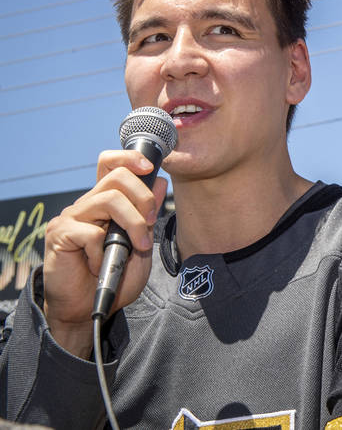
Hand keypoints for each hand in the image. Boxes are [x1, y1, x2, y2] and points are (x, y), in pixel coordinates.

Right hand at [42, 150, 166, 357]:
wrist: (89, 307)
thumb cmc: (114, 276)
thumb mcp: (142, 245)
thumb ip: (148, 216)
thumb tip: (158, 182)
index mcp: (105, 203)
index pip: (111, 164)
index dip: (130, 158)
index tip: (150, 166)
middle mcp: (87, 204)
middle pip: (118, 177)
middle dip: (143, 198)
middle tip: (149, 224)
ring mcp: (71, 217)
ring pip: (108, 199)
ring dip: (132, 223)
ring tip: (136, 246)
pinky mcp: (60, 234)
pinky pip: (90, 232)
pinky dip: (102, 251)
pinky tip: (99, 265)